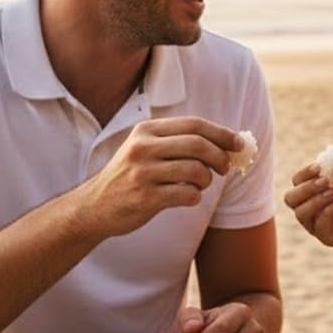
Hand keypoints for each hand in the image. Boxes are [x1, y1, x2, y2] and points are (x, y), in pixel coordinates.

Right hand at [81, 117, 239, 237]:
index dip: (221, 133)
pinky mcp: (146, 197)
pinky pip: (187, 194)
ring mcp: (143, 172)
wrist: (94, 207)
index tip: (238, 144)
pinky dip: (195, 197)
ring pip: (196, 171)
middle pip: (198, 145)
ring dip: (206, 180)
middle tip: (225, 168)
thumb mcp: (144, 149)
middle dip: (220, 157)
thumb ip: (177, 142)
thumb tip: (225, 143)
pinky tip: (186, 198)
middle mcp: (143, 147)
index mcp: (145, 130)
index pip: (194, 124)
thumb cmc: (129, 177)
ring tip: (199, 185)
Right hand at [283, 164, 332, 250]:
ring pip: (299, 212)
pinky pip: (316, 225)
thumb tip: (328, 160)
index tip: (318, 166)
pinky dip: (325, 212)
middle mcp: (310, 207)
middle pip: (290, 198)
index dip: (304, 173)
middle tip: (325, 181)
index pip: (297, 180)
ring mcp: (316, 223)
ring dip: (314, 200)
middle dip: (306, 188)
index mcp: (313, 190)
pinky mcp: (326, 236)